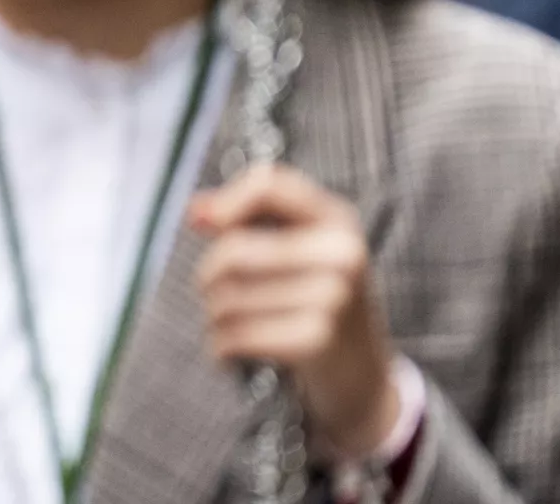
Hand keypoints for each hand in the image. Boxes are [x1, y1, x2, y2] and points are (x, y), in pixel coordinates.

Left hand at [187, 163, 402, 458]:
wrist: (363, 374)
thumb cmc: (317, 300)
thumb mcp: (299, 249)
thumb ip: (246, 220)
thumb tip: (196, 212)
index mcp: (337, 220)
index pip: (270, 186)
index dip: (226, 200)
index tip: (201, 223)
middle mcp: (342, 254)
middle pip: (233, 253)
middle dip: (209, 276)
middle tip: (216, 293)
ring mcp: (334, 298)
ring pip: (227, 299)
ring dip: (214, 316)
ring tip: (229, 325)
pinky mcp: (317, 341)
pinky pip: (235, 336)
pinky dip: (220, 347)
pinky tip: (229, 351)